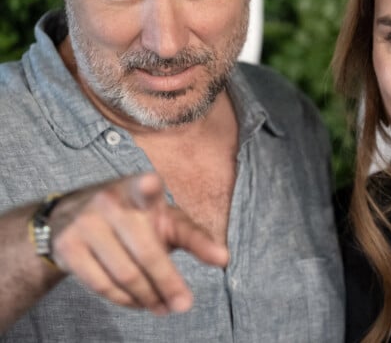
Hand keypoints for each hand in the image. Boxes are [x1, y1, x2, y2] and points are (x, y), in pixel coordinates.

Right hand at [47, 173, 228, 314]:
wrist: (73, 215)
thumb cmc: (135, 216)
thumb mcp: (165, 219)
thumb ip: (194, 237)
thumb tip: (224, 259)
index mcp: (138, 187)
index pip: (144, 187)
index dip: (146, 186)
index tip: (151, 182)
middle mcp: (109, 201)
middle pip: (146, 252)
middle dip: (168, 283)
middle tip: (183, 304)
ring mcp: (85, 224)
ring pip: (125, 274)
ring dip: (148, 297)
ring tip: (163, 306)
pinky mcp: (68, 247)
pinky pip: (102, 285)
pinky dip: (124, 300)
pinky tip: (138, 302)